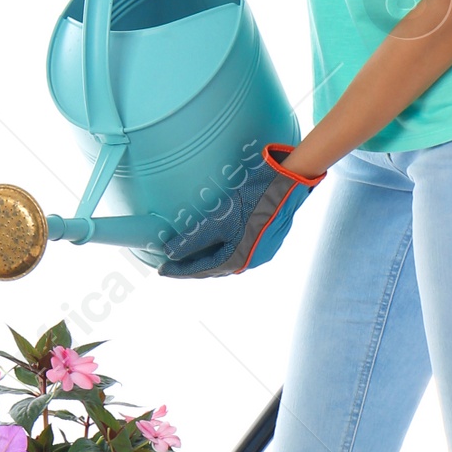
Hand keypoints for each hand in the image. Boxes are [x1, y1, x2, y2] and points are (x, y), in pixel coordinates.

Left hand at [158, 145, 324, 278]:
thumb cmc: (254, 197)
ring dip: (207, 256)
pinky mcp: (266, 237)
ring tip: (189, 253)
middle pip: (214, 267)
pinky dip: (221, 247)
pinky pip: (237, 247)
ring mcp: (261, 249)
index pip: (203, 270)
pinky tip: (213, 240)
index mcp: (239, 259)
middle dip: (192, 265)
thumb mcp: (219, 217)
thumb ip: (194, 238)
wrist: (289, 181)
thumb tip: (170, 252)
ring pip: (227, 258)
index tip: (162, 270)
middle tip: (172, 263)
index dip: (180, 270)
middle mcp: (251, 260)